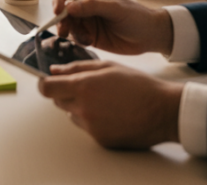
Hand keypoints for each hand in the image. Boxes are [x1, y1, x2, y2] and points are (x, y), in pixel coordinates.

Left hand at [39, 60, 182, 148]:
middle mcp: (83, 109)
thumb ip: (77, 68)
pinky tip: (111, 113)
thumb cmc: (138, 85)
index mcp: (83, 87)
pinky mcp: (100, 140)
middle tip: (86, 87)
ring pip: (71, 114)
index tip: (47, 81)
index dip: (44, 84)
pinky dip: (93, 120)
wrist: (162, 111)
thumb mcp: (107, 67)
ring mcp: (91, 126)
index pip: (47, 88)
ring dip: (79, 107)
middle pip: (58, 101)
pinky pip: (86, 127)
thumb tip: (55, 70)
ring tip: (104, 100)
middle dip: (65, 93)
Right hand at [51, 0, 173, 55]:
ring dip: (70, 31)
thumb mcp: (116, 9)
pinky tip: (90, 41)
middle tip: (64, 30)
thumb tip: (70, 6)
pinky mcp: (89, 34)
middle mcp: (86, 4)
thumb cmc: (137, 17)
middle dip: (61, 19)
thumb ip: (93, 6)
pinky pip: (75, 36)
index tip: (58, 11)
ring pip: (67, 24)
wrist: (149, 37)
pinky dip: (78, 39)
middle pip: (63, 8)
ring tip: (85, 37)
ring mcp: (87, 20)